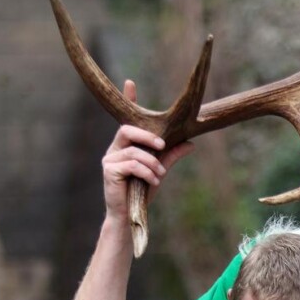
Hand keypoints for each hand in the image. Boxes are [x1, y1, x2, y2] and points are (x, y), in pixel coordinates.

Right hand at [102, 80, 194, 219]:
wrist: (130, 216)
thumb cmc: (143, 192)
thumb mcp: (160, 171)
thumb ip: (171, 156)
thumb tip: (191, 143)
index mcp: (126, 145)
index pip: (126, 119)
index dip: (127, 100)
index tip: (130, 82)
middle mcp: (115, 148)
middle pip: (127, 129)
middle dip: (148, 136)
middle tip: (163, 146)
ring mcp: (109, 159)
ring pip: (134, 150)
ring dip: (152, 163)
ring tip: (160, 175)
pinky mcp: (108, 171)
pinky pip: (131, 164)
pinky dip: (147, 172)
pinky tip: (154, 181)